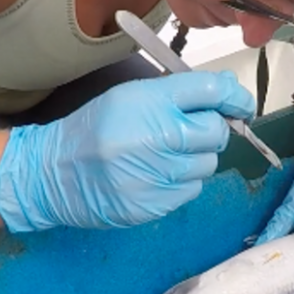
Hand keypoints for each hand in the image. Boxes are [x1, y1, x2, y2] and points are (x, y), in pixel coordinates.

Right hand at [0, 71, 254, 231]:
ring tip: (164, 154)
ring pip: (207, 163)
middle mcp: (156, 136)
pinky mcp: (155, 204)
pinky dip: (182, 182)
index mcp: (147, 101)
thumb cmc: (96, 129)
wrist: (54, 173)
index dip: (233, 95)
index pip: (209, 91)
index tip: (239, 103)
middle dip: (211, 129)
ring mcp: (157, 174)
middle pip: (216, 131)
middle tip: (190, 130)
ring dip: (195, 158)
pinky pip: (191, 190)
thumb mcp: (130, 97)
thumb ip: (178, 93)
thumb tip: (227, 89)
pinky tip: (156, 175)